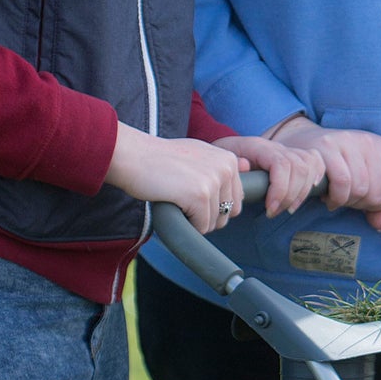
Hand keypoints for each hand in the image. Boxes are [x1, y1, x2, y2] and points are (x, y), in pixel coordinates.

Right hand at [105, 123, 241, 233]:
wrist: (132, 155)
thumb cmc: (160, 158)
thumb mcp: (197, 152)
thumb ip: (220, 163)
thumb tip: (247, 166)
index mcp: (229, 159)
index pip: (235, 200)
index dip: (213, 205)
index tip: (191, 193)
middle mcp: (226, 168)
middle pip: (228, 213)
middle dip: (207, 215)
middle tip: (182, 199)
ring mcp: (214, 181)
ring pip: (214, 222)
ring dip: (194, 220)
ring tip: (176, 198)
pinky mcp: (200, 195)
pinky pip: (201, 227)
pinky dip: (186, 224)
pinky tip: (173, 205)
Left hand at [214, 133, 323, 217]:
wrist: (225, 150)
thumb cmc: (220, 160)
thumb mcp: (219, 162)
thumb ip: (231, 166)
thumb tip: (245, 166)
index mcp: (258, 146)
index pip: (281, 163)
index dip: (280, 189)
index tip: (270, 209)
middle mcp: (276, 146)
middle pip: (299, 167)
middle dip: (291, 196)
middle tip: (274, 212)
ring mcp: (287, 150)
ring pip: (310, 165)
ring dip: (303, 192)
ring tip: (288, 208)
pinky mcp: (295, 157)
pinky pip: (316, 162)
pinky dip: (316, 177)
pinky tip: (307, 192)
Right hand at [272, 116, 380, 230]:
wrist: (305, 144)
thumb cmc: (338, 167)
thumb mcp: (363, 181)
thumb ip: (376, 205)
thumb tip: (380, 226)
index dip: (378, 206)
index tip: (362, 202)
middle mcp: (371, 142)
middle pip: (378, 192)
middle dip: (361, 205)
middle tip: (347, 202)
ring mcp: (350, 141)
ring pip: (360, 188)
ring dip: (346, 202)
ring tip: (337, 199)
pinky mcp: (328, 145)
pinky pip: (342, 182)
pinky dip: (336, 198)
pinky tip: (328, 198)